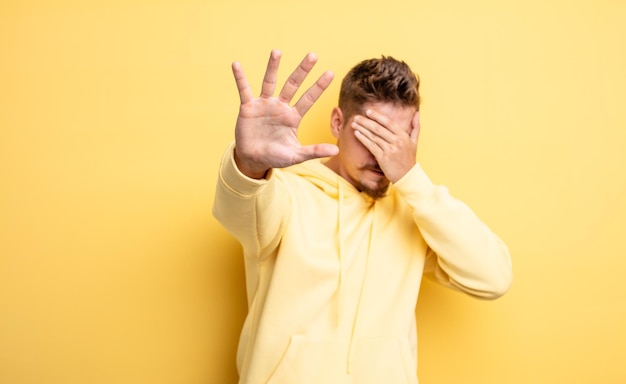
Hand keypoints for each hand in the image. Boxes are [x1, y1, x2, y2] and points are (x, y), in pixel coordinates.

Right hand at [232, 50, 338, 178]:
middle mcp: (280, 107)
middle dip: (302, 70)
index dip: (318, 86)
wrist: (253, 159)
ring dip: (273, 67)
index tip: (330, 72)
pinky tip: (236, 64)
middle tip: (313, 55)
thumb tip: (336, 150)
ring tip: (277, 51)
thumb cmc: (276, 156)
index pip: (308, 98)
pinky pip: (244, 90)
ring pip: (269, 82)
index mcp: (293, 117)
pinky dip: (240, 78)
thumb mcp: (296, 155)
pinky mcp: (248, 108)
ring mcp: (264, 105)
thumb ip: (314, 151)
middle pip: (293, 85)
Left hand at [352, 109, 420, 182]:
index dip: (377, 116)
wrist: (407, 176)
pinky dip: (363, 139)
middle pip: (378, 128)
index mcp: (404, 136)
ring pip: (373, 136)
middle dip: (366, 121)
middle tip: (356, 116)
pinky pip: (371, 146)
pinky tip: (357, 134)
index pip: (388, 123)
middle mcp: (397, 141)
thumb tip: (416, 112)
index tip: (368, 111)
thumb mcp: (415, 142)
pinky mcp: (383, 158)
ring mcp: (390, 150)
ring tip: (354, 124)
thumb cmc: (409, 159)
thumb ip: (415, 127)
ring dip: (362, 129)